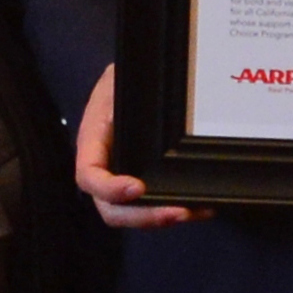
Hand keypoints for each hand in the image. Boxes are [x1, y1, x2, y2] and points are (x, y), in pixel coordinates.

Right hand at [76, 65, 210, 227]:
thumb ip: (123, 95)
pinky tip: (203, 207)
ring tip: (195, 211)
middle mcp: (105, 167)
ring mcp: (124, 178)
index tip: (137, 188)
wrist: (139, 75)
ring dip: (164, 218)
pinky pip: (155, 204)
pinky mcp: (146, 181)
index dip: (109, 188)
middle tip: (177, 212)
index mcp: (92, 142)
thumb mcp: (119, 79)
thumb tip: (143, 102)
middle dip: (144, 216)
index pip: (88, 176)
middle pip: (112, 209)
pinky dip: (178, 209)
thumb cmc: (126, 77)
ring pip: (136, 213)